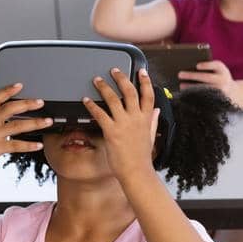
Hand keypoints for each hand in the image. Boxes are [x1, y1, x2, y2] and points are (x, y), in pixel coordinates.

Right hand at [0, 85, 50, 181]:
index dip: (7, 90)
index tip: (20, 85)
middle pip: (8, 108)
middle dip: (26, 104)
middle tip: (40, 102)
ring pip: (16, 126)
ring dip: (35, 123)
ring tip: (48, 121)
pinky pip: (15, 145)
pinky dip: (29, 145)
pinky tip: (39, 145)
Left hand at [82, 68, 159, 182]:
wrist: (136, 171)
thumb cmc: (142, 156)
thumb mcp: (151, 136)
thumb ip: (153, 121)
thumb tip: (157, 111)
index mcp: (147, 119)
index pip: (148, 95)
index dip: (145, 81)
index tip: (141, 71)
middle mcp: (136, 118)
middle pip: (130, 91)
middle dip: (121, 78)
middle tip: (114, 70)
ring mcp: (124, 124)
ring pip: (113, 99)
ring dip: (104, 87)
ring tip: (97, 80)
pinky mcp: (112, 131)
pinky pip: (100, 114)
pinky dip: (91, 105)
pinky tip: (85, 100)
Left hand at [179, 59, 236, 103]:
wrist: (232, 92)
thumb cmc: (219, 76)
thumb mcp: (216, 70)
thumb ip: (206, 67)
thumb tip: (187, 68)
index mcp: (222, 70)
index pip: (215, 65)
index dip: (207, 65)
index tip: (197, 65)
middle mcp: (223, 80)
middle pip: (207, 77)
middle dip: (192, 76)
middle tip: (180, 74)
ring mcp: (221, 90)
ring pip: (204, 89)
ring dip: (191, 87)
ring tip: (181, 85)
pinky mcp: (217, 99)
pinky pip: (204, 97)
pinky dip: (194, 95)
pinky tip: (186, 93)